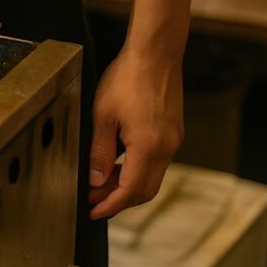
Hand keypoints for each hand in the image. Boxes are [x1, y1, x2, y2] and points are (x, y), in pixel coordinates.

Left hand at [88, 49, 182, 219]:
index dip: (110, 205)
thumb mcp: (103, 115)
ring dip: (128, 185)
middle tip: (94, 200)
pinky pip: (157, 162)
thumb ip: (100, 152)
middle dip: (118, 200)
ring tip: (101, 183)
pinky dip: (138, 170)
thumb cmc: (127, 78)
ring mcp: (173, 141)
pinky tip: (119, 163)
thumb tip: (96, 182)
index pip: (130, 191)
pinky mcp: (173, 132)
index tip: (93, 212)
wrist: (156, 54)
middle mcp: (166, 149)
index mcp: (149, 148)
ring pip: (152, 177)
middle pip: (144, 190)